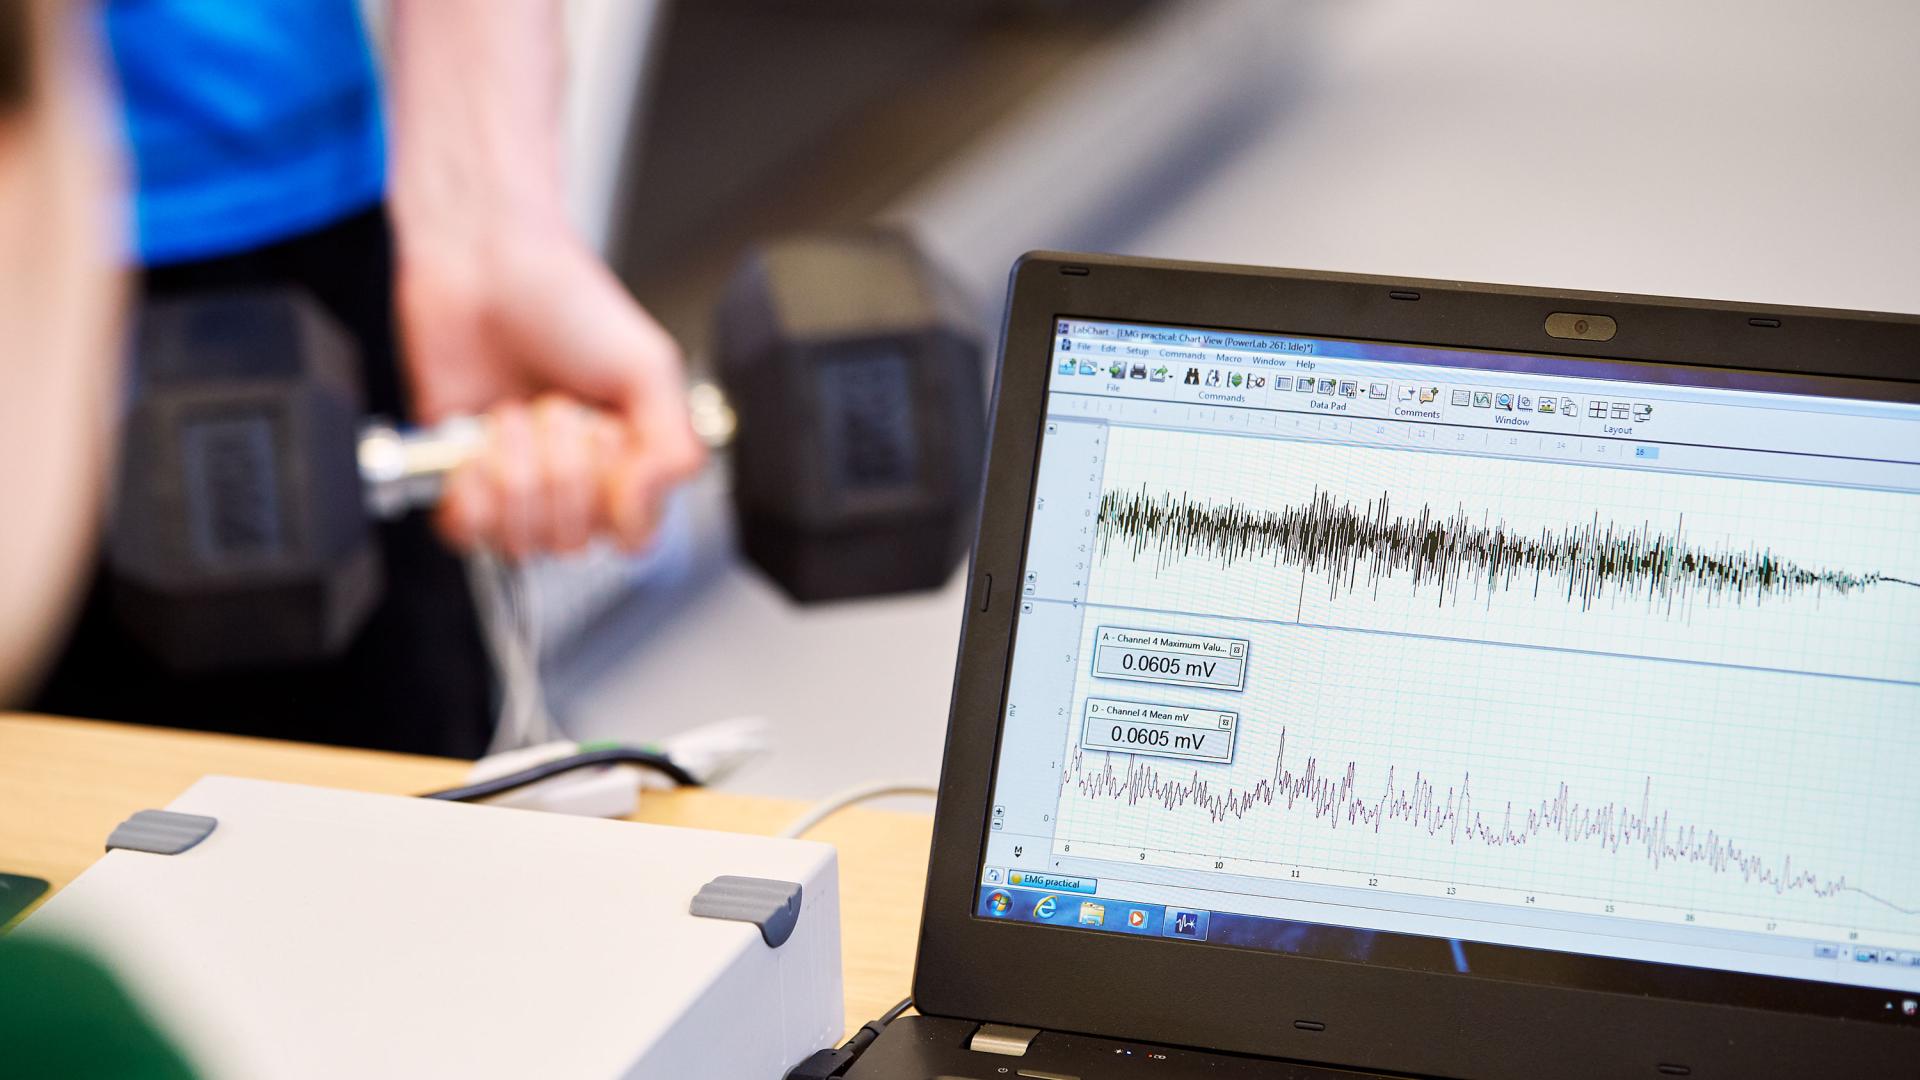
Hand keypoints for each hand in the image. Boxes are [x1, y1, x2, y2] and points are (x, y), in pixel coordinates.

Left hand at [396, 227, 705, 557]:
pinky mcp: (461, 479)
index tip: (608, 440)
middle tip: (556, 405)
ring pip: (520, 537)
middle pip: (572, 539)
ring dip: (512, 467)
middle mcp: (577, 480)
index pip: (632, 535)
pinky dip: (468, 490)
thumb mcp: (651, 368)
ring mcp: (518, 482)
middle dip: (559, 467)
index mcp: (631, 460)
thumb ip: (675, 449)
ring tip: (514, 412)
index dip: (616, 500)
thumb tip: (644, 512)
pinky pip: (467, 532)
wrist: (482, 266)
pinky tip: (477, 446)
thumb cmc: (566, 302)